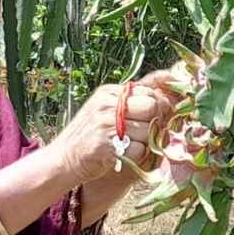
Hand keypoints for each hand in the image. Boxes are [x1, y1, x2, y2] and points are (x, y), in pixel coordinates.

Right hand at [53, 72, 177, 184]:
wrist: (64, 157)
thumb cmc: (91, 132)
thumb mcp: (107, 107)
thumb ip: (134, 96)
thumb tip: (169, 77)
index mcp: (109, 92)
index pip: (149, 91)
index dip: (160, 105)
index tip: (158, 116)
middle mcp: (107, 105)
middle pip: (151, 106)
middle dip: (156, 121)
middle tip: (148, 132)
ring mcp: (105, 125)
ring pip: (148, 130)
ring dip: (146, 142)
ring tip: (131, 144)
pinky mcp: (106, 147)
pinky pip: (140, 150)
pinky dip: (138, 155)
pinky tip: (125, 154)